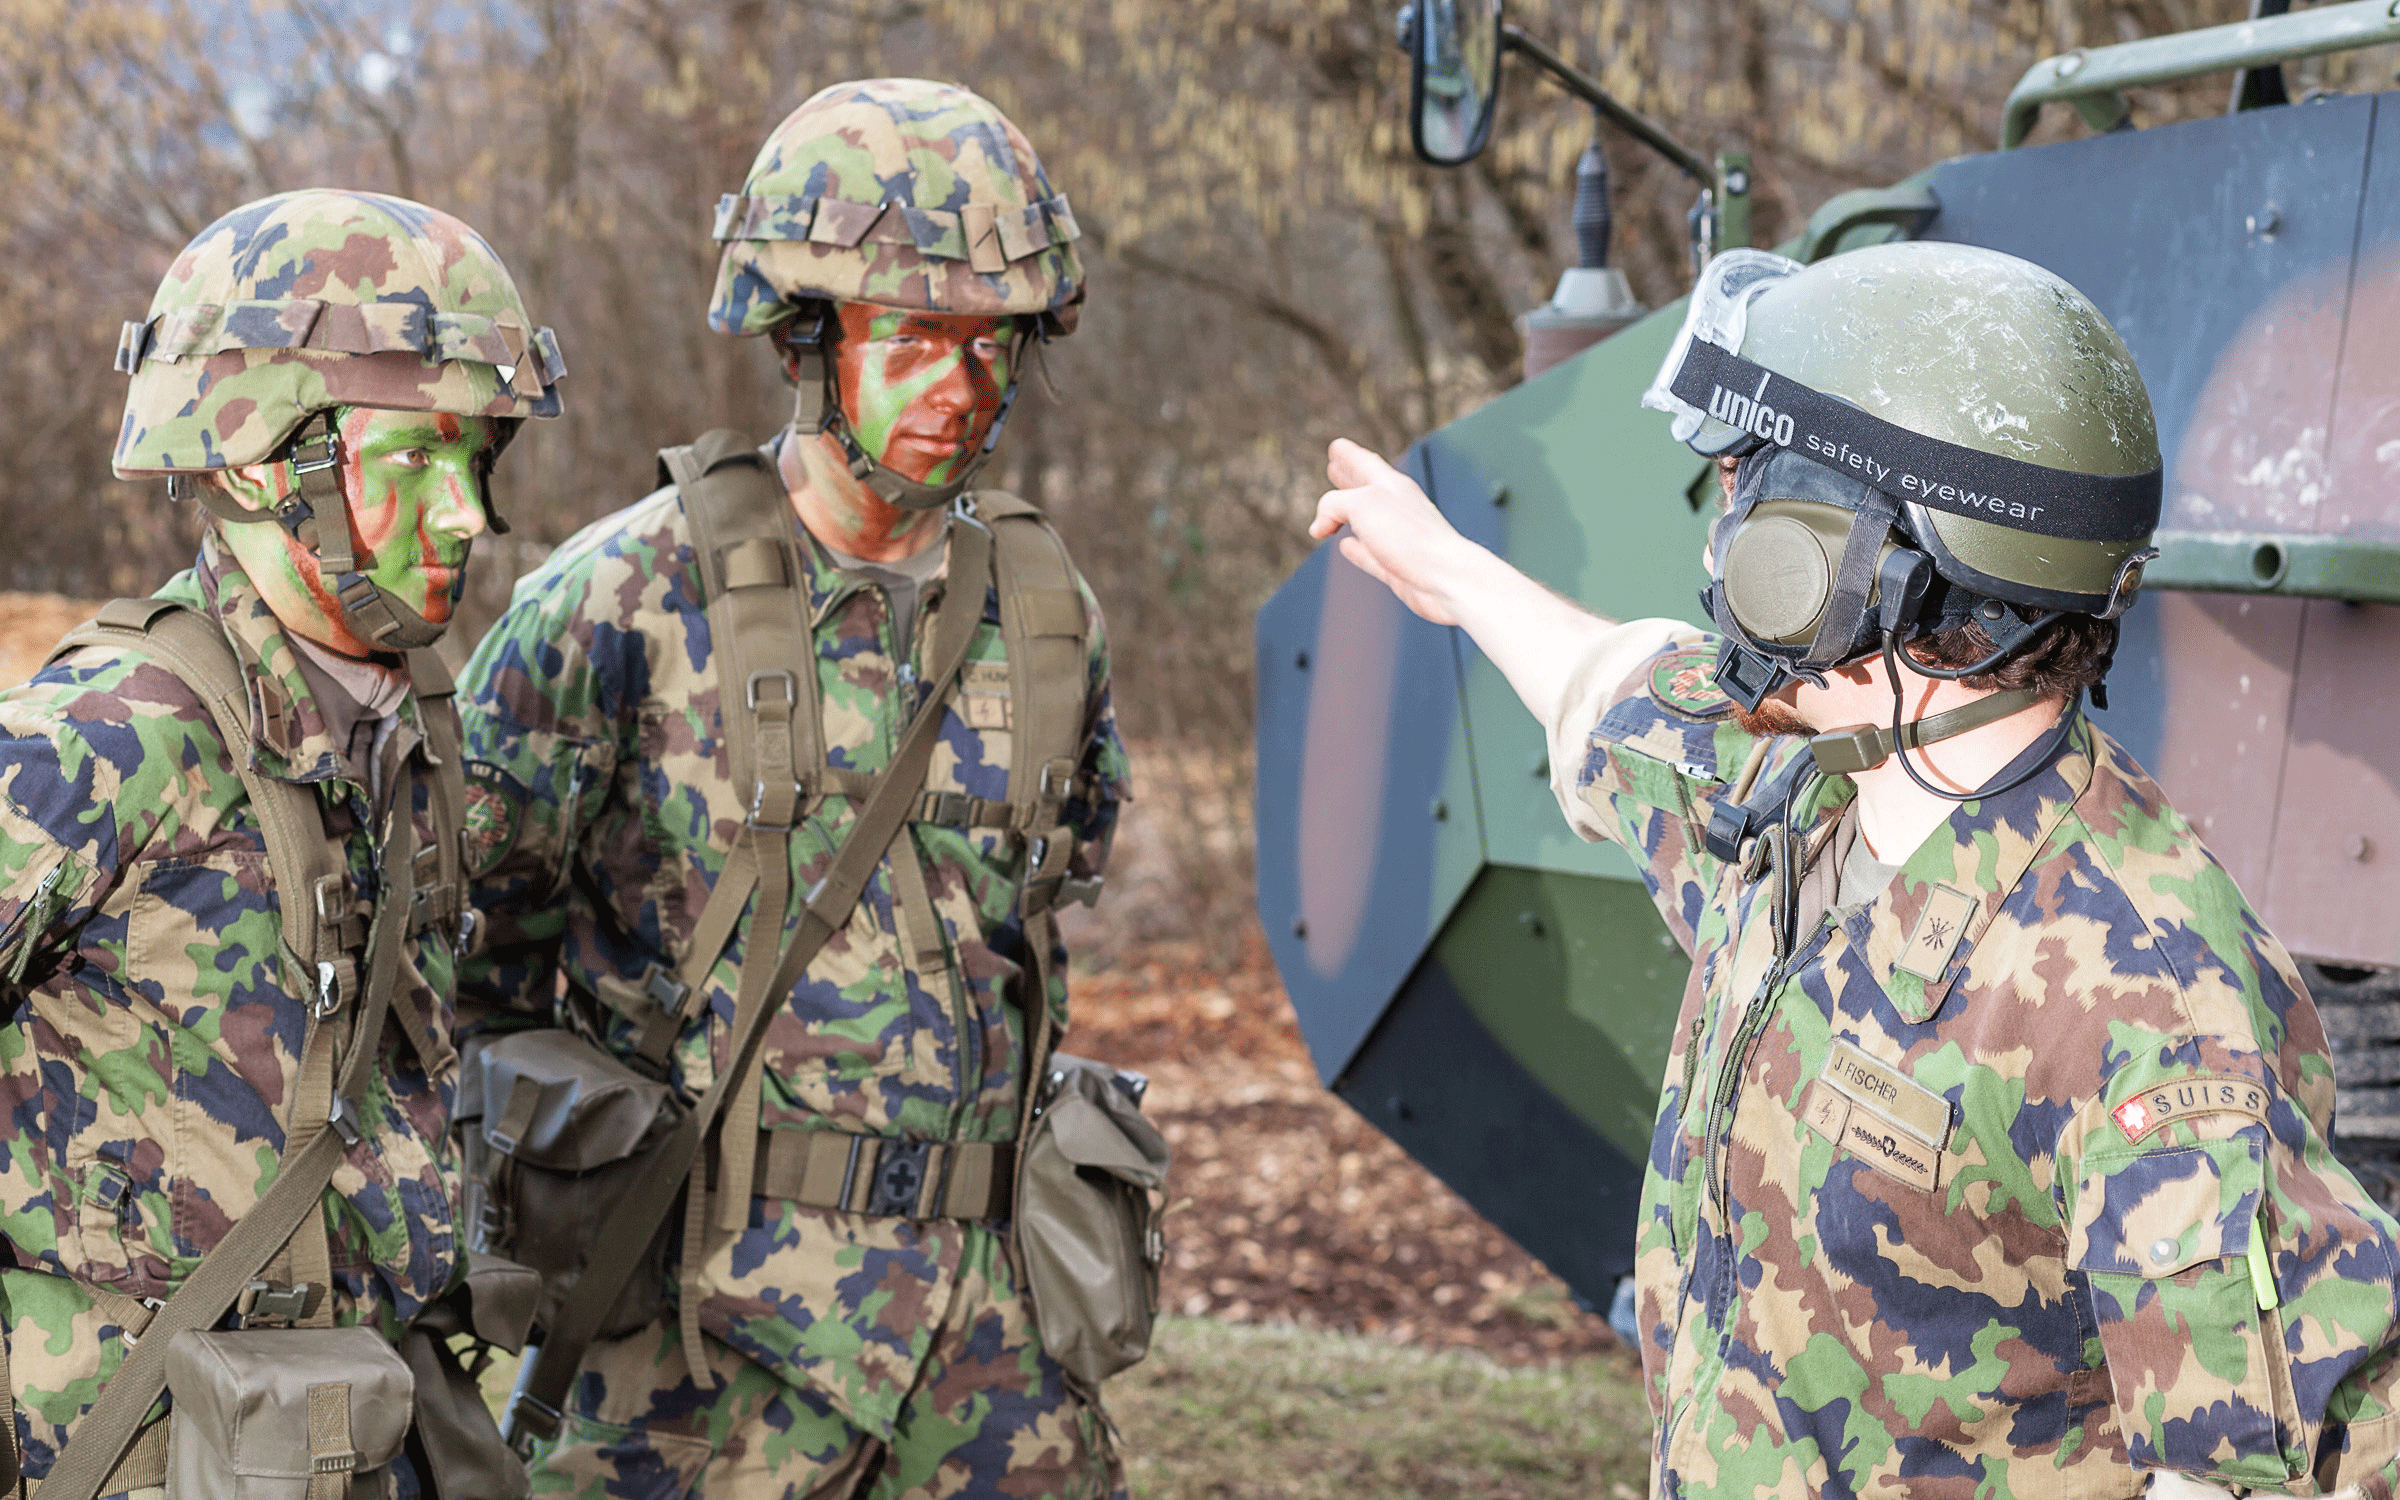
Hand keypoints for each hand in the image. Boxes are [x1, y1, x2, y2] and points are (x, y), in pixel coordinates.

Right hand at [1309, 438, 1480, 625]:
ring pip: (1365, 522)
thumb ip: (1334, 505)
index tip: (1337, 446)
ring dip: (1346, 515)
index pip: (1366, 463)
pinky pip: (1369, 554)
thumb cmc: (1412, 536)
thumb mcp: (1362, 504)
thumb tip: (1319, 526)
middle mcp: (1398, 509)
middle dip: (1348, 478)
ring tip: (1332, 515)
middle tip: (1334, 467)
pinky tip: (1346, 546)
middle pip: (1366, 489)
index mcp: (1393, 487)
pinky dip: (1356, 550)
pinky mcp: (1397, 567)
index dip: (1348, 454)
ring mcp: (1398, 539)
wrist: (1446, 578)